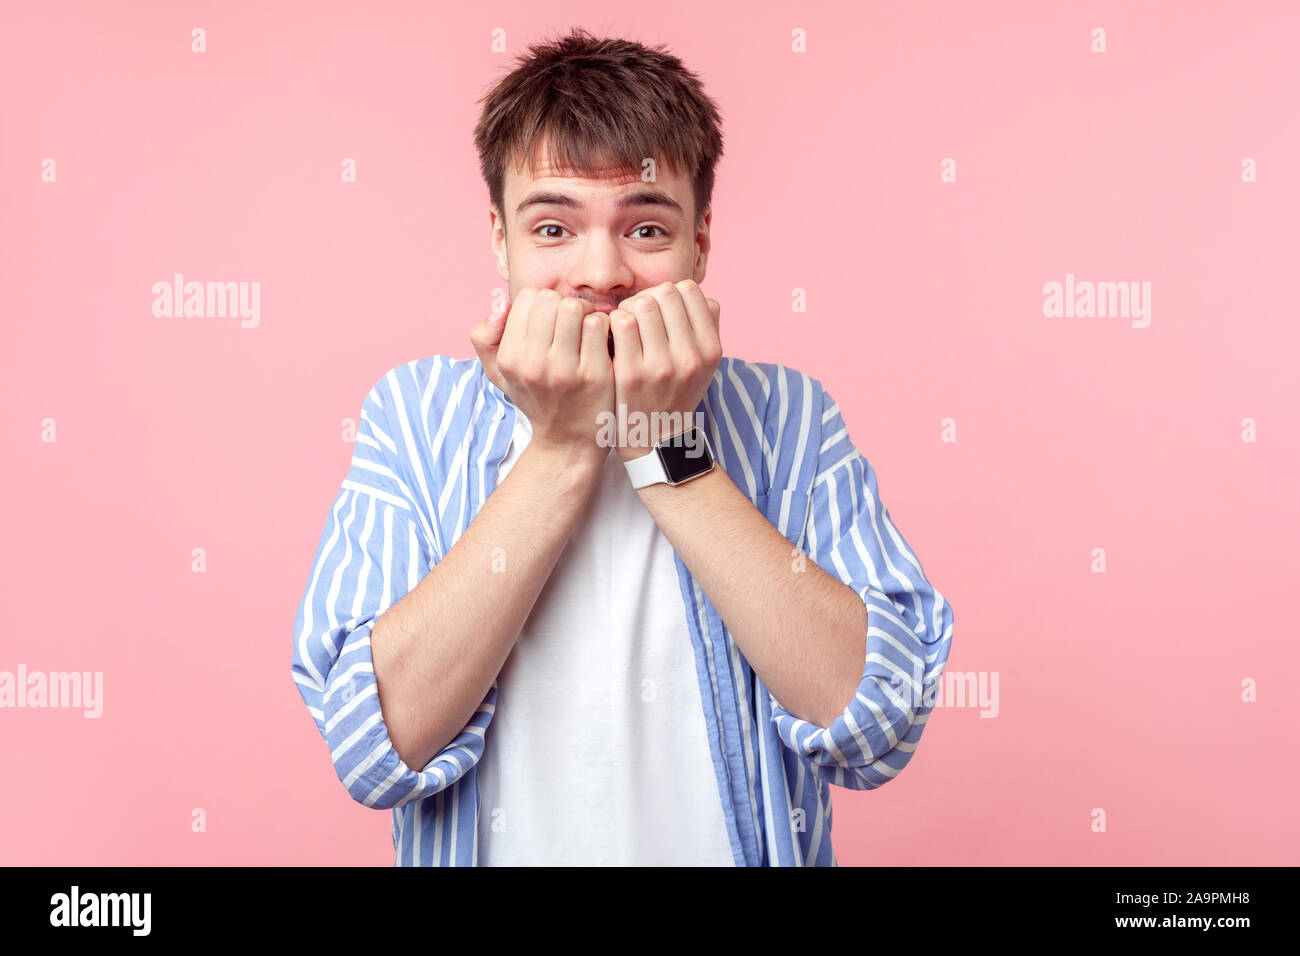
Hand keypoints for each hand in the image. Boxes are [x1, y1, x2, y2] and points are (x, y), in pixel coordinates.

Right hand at [470, 288, 613, 465]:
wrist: (568, 441)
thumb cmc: (536, 397)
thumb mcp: (499, 372)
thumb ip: (485, 336)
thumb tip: (500, 303)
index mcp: (510, 358)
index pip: (527, 298)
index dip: (543, 303)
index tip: (551, 322)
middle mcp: (533, 363)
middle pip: (552, 299)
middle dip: (565, 305)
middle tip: (573, 324)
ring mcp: (564, 369)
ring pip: (575, 307)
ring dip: (586, 313)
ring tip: (587, 330)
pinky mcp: (594, 374)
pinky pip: (598, 325)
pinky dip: (604, 327)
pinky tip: (602, 342)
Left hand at [609, 279, 721, 461]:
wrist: (657, 439)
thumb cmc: (677, 392)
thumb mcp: (704, 362)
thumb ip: (704, 324)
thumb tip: (686, 290)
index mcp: (711, 350)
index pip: (691, 290)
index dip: (672, 293)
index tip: (661, 310)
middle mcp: (690, 356)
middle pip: (666, 292)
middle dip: (649, 298)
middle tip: (639, 316)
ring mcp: (661, 365)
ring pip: (643, 303)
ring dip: (629, 308)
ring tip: (627, 326)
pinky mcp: (631, 373)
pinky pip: (621, 323)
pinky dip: (614, 323)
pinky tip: (613, 337)